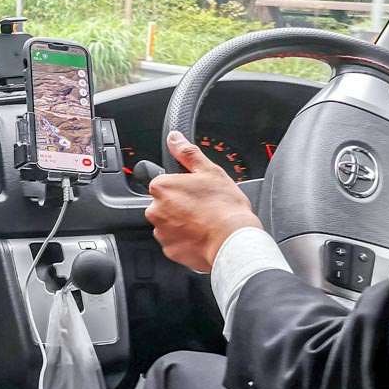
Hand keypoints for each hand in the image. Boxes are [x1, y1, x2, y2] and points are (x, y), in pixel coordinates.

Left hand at [145, 131, 263, 271]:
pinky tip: (202, 236)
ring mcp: (161, 232)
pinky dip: (186, 240)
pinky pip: (175, 242)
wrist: (233, 240)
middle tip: (202, 208)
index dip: (182, 187)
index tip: (195, 192)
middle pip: (165, 204)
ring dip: (182, 223)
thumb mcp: (209, 171)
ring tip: (204, 223)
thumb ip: (187, 153)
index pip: (164, 184)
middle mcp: (155, 210)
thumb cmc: (224, 206)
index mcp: (161, 187)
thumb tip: (174, 138)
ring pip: (169, 224)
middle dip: (180, 206)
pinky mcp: (169, 250)